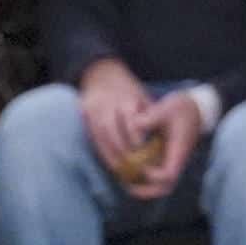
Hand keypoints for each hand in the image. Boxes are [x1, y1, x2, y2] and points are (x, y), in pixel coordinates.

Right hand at [79, 57, 150, 171]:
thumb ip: (150, 119)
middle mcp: (108, 102)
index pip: (130, 120)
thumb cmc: (130, 93)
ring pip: (99, 135)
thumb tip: (161, 146)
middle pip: (111, 130)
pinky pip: (92, 136)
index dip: (135, 136)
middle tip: (131, 166)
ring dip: (110, 154)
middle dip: (120, 149)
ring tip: (120, 169)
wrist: (103, 75)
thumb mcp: (144, 99)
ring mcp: (94, 107)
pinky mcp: (84, 112)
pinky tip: (111, 162)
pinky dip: (101, 150)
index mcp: (126, 97)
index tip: (141, 150)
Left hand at [126, 92, 202, 199]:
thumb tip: (133, 125)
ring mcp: (173, 162)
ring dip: (145, 189)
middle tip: (128, 187)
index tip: (142, 166)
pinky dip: (145, 180)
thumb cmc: (181, 107)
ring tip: (126, 184)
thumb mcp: (166, 107)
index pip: (168, 174)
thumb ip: (150, 116)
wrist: (196, 109)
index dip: (154, 175)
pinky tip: (130, 174)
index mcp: (178, 151)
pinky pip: (158, 178)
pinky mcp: (169, 159)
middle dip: (147, 191)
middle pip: (166, 187)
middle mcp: (177, 161)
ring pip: (162, 185)